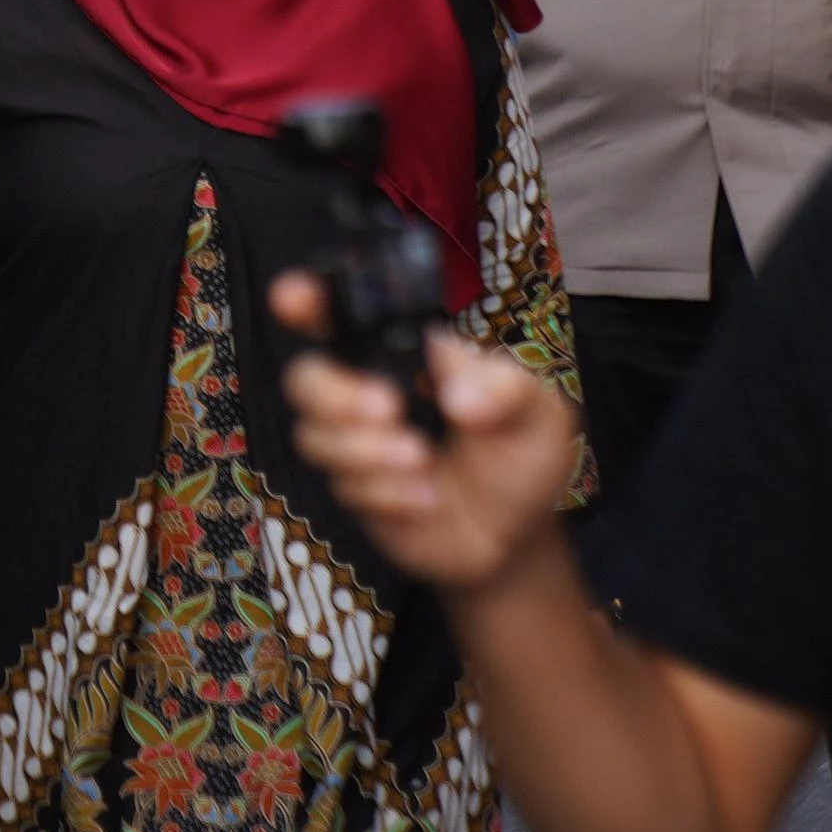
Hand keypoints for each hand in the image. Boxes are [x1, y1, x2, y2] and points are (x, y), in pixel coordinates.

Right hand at [270, 272, 575, 593]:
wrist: (518, 533)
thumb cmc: (522, 454)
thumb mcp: (538, 412)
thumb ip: (508, 390)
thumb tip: (458, 396)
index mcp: (408, 354)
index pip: (346, 316)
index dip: (308, 301)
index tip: (293, 298)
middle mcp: (370, 391)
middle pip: (306, 377)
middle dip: (335, 395)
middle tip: (388, 411)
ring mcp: (357, 444)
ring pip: (314, 435)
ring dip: (367, 452)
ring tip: (423, 464)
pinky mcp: (357, 491)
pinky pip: (344, 486)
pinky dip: (387, 494)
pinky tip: (426, 499)